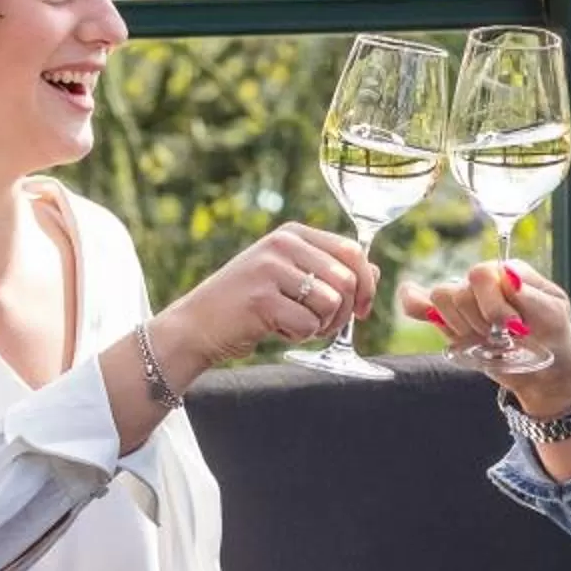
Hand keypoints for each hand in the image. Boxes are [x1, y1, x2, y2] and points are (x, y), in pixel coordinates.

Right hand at [157, 224, 373, 370]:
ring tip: (294, 324)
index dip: (366, 285)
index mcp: (292, 234)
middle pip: (346, 281)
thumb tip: (374, 271)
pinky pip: (308, 324)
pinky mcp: (261, 299)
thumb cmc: (249, 304)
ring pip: (331, 304)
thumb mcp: (290, 277)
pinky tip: (275, 329)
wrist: (197, 325)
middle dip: (343, 313)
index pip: (352, 251)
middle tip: (321, 325)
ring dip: (321, 326)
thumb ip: (329, 270)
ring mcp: (269, 269)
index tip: (361, 310)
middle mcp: (281, 244)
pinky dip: (299, 336)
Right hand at [399, 261, 570, 410]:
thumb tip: (507, 275)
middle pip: (458, 291)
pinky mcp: (452, 324)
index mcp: (508, 271)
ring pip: (441, 301)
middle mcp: (484, 282)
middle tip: (505, 338)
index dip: (494, 305)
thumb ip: (531, 295)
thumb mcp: (554, 316)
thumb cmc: (554, 338)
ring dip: (464, 328)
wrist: (547, 372)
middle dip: (480, 321)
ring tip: (488, 340)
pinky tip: (412, 300)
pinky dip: (415, 304)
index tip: (516, 328)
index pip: (481, 275)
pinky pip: (421, 305)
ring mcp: (466, 302)